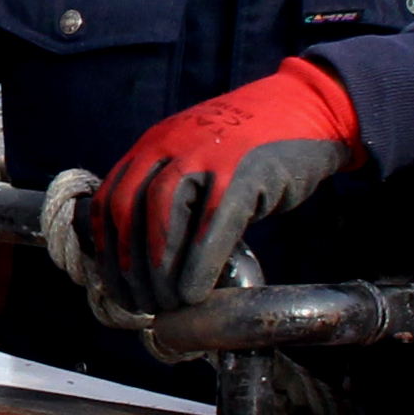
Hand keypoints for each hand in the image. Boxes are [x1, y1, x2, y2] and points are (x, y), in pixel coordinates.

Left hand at [88, 61, 357, 310]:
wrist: (306, 108)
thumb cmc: (250, 144)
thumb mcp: (196, 154)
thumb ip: (169, 189)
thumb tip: (149, 254)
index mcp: (153, 144)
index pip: (109, 201)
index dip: (108, 250)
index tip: (116, 287)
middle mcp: (170, 146)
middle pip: (129, 212)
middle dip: (129, 266)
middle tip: (142, 306)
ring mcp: (206, 156)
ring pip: (163, 218)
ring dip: (159, 270)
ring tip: (168, 305)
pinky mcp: (243, 173)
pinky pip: (211, 225)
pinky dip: (199, 264)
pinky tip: (196, 293)